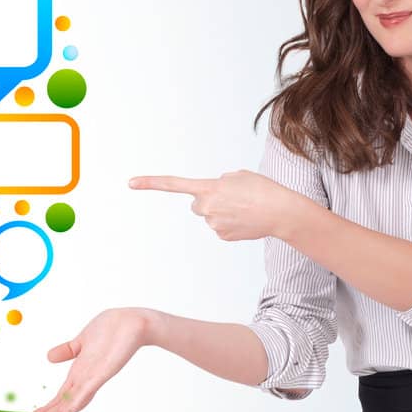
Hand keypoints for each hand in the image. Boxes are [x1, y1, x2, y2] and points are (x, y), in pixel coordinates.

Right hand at [28, 307, 151, 411]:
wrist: (134, 322)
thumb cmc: (111, 330)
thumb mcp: (82, 340)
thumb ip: (67, 350)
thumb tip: (49, 357)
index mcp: (80, 372)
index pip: (60, 395)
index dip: (46, 406)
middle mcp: (86, 378)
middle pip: (63, 402)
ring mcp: (94, 377)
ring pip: (72, 401)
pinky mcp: (103, 373)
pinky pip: (87, 390)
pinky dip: (75, 403)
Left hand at [128, 167, 301, 241]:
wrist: (280, 212)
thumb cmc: (261, 189)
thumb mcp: (238, 175)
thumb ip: (219, 183)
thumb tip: (210, 197)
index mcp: (208, 188)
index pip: (173, 184)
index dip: (151, 183)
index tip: (131, 183)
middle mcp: (205, 208)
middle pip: (197, 204)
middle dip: (209, 201)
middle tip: (231, 198)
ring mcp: (213, 224)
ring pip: (210, 216)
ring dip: (223, 211)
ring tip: (244, 208)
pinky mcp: (222, 236)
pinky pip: (220, 227)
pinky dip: (231, 223)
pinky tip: (245, 219)